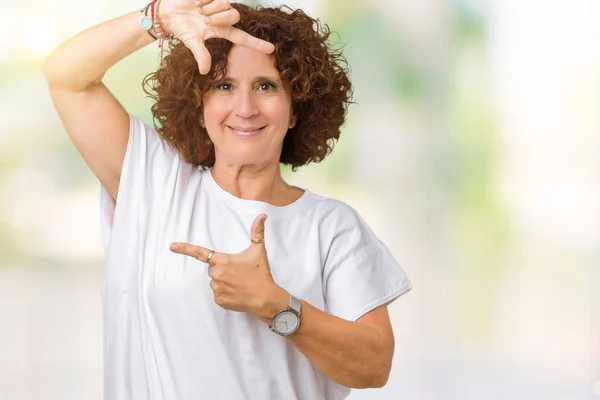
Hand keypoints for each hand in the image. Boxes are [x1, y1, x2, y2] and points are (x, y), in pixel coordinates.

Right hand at [157, 0, 274, 73]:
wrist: (168, 12)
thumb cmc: (181, 28)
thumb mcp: (191, 43)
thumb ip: (201, 55)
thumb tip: (205, 72)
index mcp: (221, 31)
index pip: (242, 38)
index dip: (256, 44)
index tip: (271, 49)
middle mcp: (222, 18)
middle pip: (234, 16)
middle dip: (219, 18)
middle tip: (204, 19)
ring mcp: (217, 5)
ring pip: (226, 3)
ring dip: (210, 8)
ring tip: (198, 10)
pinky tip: (196, 2)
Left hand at [169, 214, 287, 319]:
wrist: (266, 298)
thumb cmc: (261, 273)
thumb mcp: (259, 250)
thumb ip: (257, 231)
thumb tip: (262, 215)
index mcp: (223, 260)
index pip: (201, 253)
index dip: (185, 249)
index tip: (172, 246)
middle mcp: (217, 274)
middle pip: (213, 269)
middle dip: (223, 269)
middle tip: (239, 272)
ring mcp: (217, 288)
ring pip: (214, 282)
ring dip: (224, 281)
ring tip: (239, 283)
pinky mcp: (219, 301)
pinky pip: (217, 294)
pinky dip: (225, 293)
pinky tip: (237, 293)